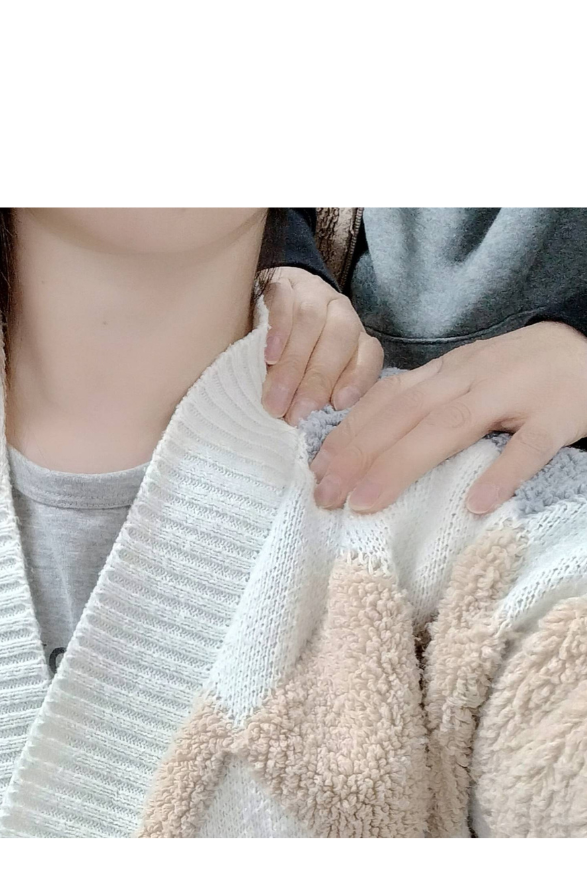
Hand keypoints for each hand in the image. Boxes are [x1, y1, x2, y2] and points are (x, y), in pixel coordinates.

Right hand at [262, 267, 383, 424]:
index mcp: (354, 337)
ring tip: (275, 399)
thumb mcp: (308, 375)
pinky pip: (284, 303)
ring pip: (311, 322)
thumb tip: (308, 418)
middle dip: (316, 381)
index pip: (367, 354)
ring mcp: (312, 294)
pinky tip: (269, 356)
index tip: (338, 404)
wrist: (263, 304)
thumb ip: (317, 391)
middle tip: (294, 414)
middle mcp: (339, 313)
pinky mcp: (283, 283)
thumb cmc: (288, 354)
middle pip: (338, 340)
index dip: (356, 379)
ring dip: (293, 364)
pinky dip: (278, 331)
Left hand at [310, 320, 586, 513]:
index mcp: (448, 372)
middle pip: (406, 414)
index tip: (315, 469)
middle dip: (358, 454)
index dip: (349, 432)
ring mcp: (518, 393)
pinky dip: (503, 472)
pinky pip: (531, 445)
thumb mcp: (467, 378)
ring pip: (451, 426)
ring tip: (366, 501)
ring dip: (403, 464)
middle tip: (324, 495)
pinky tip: (475, 504)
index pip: (387, 399)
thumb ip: (425, 402)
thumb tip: (367, 438)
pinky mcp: (561, 413)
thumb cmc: (522, 373)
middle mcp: (473, 377)